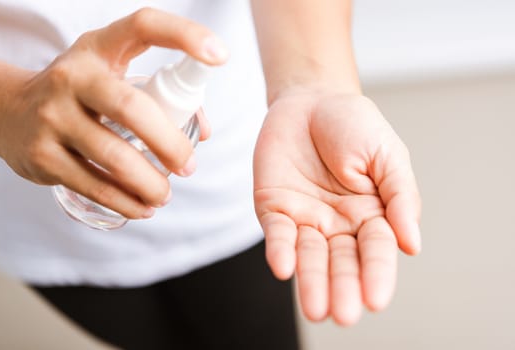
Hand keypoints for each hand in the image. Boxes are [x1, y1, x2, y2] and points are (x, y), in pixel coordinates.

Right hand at [0, 8, 227, 218]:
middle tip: (188, 167)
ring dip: (151, 185)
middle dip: (171, 145)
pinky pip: (95, 186)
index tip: (219, 56)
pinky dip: (126, 203)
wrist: (8, 111)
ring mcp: (53, 117)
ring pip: (115, 158)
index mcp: (99, 49)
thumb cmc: (80, 94)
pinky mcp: (42, 156)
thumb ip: (160, 96)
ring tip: (165, 194)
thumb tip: (200, 132)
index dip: (184, 35)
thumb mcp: (111, 77)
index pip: (144, 26)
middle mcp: (73, 77)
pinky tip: (143, 207)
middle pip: (133, 110)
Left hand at [254, 88, 420, 325]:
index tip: (375, 299)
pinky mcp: (275, 207)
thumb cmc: (354, 124)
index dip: (376, 274)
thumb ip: (400, 197)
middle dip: (342, 287)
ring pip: (309, 255)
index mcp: (372, 214)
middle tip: (344, 314)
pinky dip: (280, 250)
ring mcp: (305, 218)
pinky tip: (284, 267)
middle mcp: (338, 224)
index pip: (376, 250)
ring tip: (316, 308)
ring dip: (310, 281)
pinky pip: (277, 233)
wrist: (311, 100)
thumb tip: (413, 245)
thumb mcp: (387, 154)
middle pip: (341, 262)